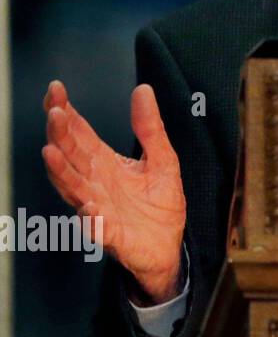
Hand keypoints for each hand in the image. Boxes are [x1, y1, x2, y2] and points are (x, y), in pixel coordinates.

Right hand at [42, 80, 186, 303]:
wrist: (167, 245)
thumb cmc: (159, 204)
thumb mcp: (163, 158)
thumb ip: (150, 127)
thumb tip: (143, 90)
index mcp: (105, 163)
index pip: (80, 133)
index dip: (66, 112)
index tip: (56, 90)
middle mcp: (94, 183)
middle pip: (71, 155)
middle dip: (60, 135)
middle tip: (54, 113)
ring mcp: (98, 208)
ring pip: (73, 188)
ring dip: (61, 172)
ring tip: (51, 152)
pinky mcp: (110, 233)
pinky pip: (97, 225)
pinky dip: (90, 216)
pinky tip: (87, 205)